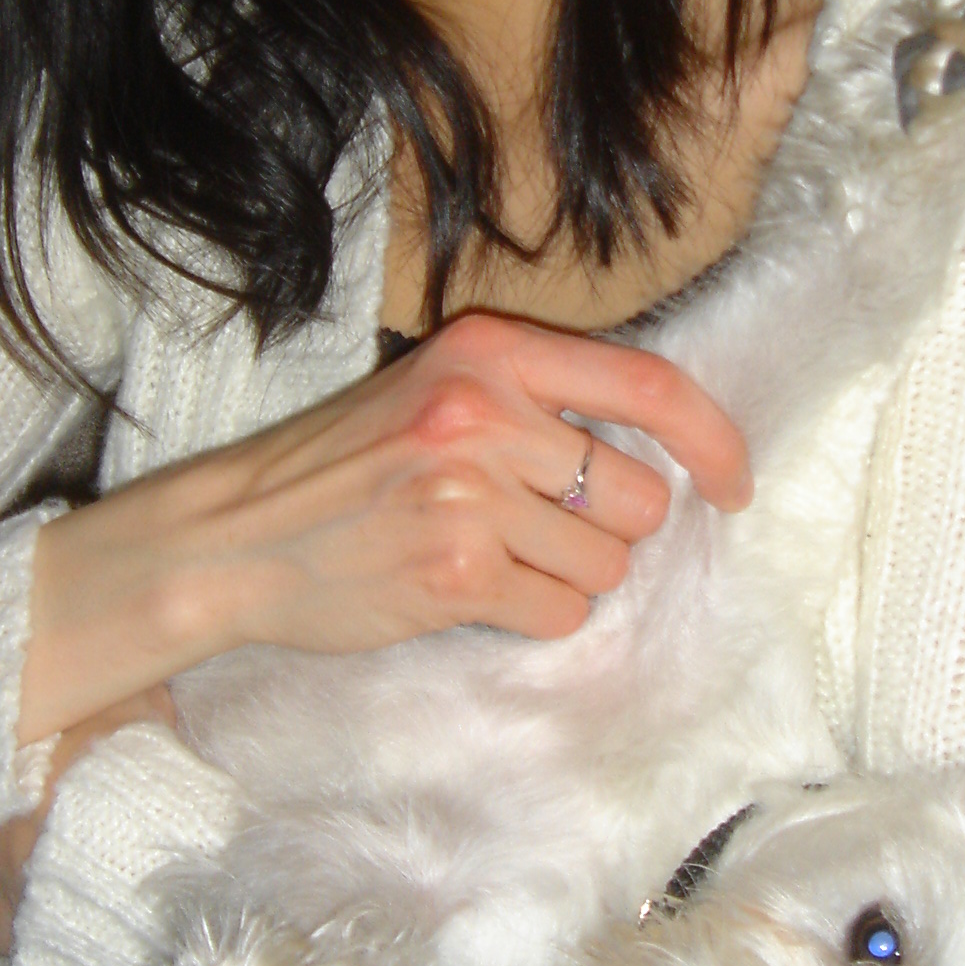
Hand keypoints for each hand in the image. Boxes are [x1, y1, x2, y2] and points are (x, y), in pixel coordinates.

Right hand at [22, 312, 751, 743]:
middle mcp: (486, 412)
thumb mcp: (436, 390)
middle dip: (605, 529)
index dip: (712, 441)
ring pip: (607, 565)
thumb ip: (535, 401)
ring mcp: (472, 492)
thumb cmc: (342, 467)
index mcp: (490, 351)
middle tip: (529, 527)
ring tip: (484, 556)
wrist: (231, 536)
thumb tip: (664, 453)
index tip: (733, 485)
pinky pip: (560, 613)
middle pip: (638, 496)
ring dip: (562, 577)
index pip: (648, 385)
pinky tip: (467, 592)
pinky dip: (529, 614)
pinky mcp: (457, 571)